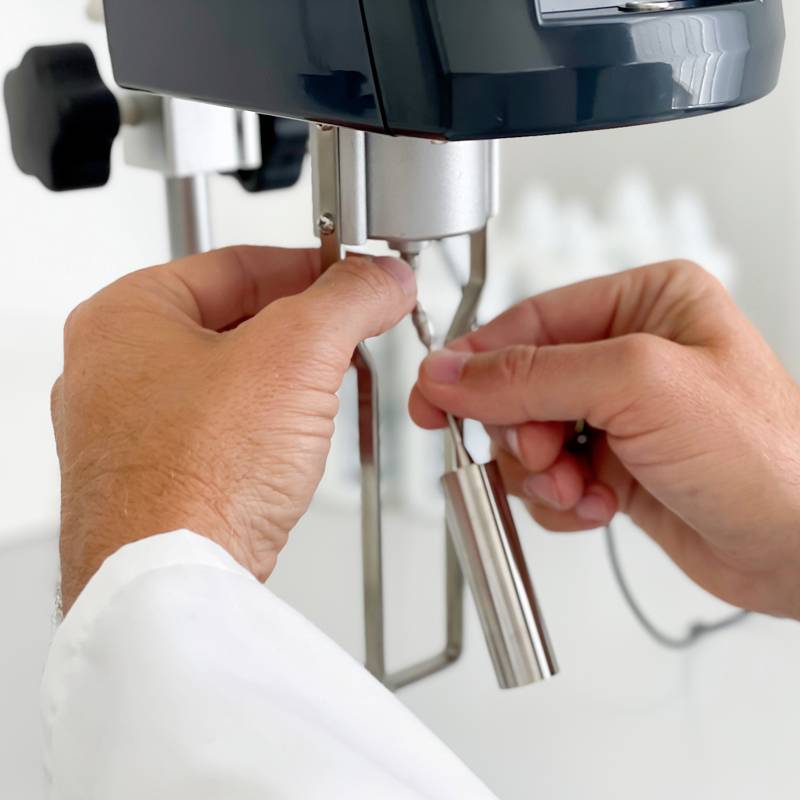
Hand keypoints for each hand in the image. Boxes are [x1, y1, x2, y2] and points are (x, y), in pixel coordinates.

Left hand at [52, 247, 415, 610]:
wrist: (171, 584)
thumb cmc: (194, 478)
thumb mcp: (294, 357)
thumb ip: (347, 301)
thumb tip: (381, 278)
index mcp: (125, 317)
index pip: (236, 264)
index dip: (308, 266)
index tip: (353, 278)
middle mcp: (114, 371)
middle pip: (233, 319)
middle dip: (302, 326)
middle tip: (351, 330)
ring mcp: (130, 429)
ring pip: (229, 376)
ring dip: (286, 376)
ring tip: (328, 383)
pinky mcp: (155, 476)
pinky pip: (219, 428)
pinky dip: (262, 422)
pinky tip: (291, 437)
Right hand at [411, 261, 799, 619]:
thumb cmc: (766, 455)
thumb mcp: (638, 386)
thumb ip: (531, 375)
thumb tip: (451, 371)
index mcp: (644, 303)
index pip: (529, 323)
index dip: (474, 362)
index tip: (434, 397)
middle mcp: (629, 355)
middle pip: (520, 385)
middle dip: (521, 431)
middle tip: (543, 458)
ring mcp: (621, 415)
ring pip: (528, 437)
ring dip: (540, 474)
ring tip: (580, 490)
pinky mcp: (615, 466)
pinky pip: (550, 478)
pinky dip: (561, 501)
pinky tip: (597, 508)